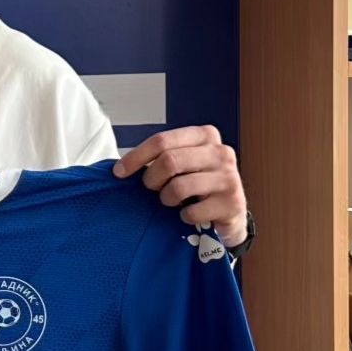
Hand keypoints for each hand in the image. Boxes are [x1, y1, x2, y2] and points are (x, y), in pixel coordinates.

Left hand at [113, 125, 248, 247]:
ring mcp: (230, 177)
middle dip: (151, 179)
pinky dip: (183, 216)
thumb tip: (119, 168)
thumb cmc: (198, 183)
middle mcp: (221, 152)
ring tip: (171, 200)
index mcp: (205, 135)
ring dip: (166, 198)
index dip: (136, 156)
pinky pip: (191, 212)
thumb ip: (160, 157)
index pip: (161, 140)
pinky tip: (189, 214)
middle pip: (169, 161)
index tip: (118, 172)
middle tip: (151, 188)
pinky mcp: (233, 204)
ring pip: (178, 186)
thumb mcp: (182, 162)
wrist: (230, 212)